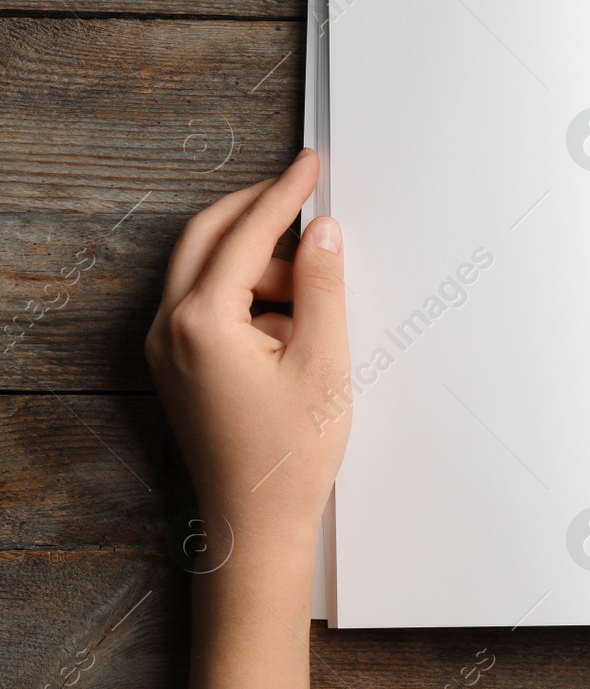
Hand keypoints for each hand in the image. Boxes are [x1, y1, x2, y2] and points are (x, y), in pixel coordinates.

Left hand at [146, 148, 348, 568]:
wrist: (256, 522)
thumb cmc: (288, 456)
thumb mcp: (323, 361)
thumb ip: (320, 286)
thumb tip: (322, 232)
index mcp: (201, 322)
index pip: (245, 234)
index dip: (284, 194)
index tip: (310, 165)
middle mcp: (169, 329)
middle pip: (208, 237)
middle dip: (257, 212)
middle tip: (302, 192)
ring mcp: (166, 349)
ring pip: (207, 271)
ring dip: (257, 265)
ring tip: (311, 309)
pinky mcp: (176, 366)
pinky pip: (205, 305)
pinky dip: (245, 297)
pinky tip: (288, 327)